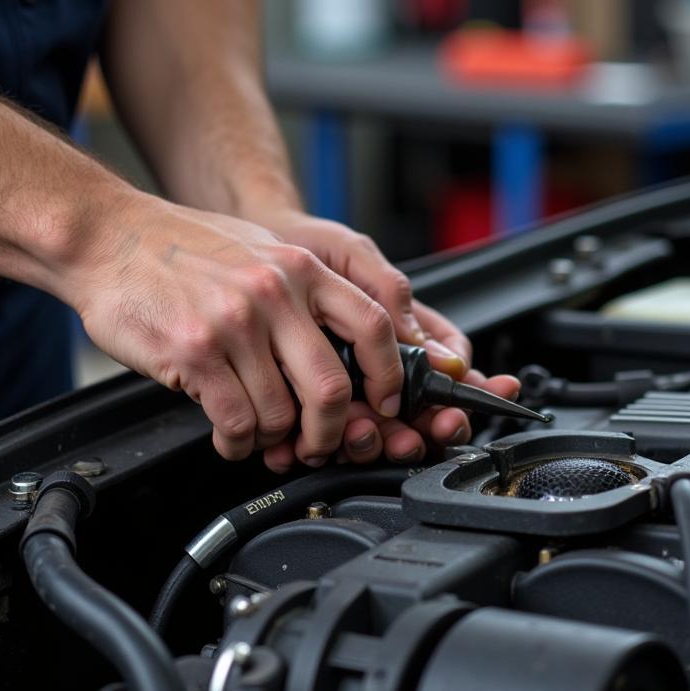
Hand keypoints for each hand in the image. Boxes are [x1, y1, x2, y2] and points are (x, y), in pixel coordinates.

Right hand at [68, 193, 403, 462]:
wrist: (107, 236)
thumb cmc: (182, 247)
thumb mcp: (262, 249)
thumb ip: (306, 291)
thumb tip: (346, 348)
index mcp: (301, 268)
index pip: (374, 326)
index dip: (389, 376)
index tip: (384, 402)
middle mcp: (274, 293)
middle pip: (333, 386)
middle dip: (331, 431)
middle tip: (319, 442)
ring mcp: (234, 323)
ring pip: (280, 414)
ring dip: (273, 439)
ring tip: (259, 434)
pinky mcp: (193, 352)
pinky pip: (235, 422)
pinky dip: (237, 444)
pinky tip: (229, 436)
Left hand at [244, 209, 493, 469]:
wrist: (232, 254)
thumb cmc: (302, 244)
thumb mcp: (351, 254)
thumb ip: (390, 292)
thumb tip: (431, 345)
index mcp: (399, 329)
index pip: (444, 370)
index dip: (457, 396)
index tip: (449, 413)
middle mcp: (374, 363)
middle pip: (413, 414)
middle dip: (413, 432)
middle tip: (404, 438)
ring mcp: (340, 386)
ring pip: (369, 432)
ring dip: (367, 443)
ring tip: (355, 438)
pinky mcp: (301, 402)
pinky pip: (313, 433)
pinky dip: (309, 445)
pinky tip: (299, 447)